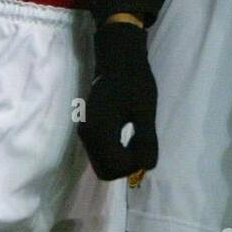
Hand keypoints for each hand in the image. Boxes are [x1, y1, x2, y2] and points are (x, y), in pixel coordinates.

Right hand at [77, 17, 158, 180]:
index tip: (146, 145)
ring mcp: (85, 133)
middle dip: (127, 165)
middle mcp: (86, 135)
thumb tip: (146, 167)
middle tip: (143, 144)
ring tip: (138, 137)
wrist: (119, 60)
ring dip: (123, 159)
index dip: (133, 164)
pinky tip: (130, 135)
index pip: (113, 168)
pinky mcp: (89, 130)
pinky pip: (102, 153)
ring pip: (103, 163)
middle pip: (105, 171)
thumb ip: (146, 141)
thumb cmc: (134, 82)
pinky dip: (117, 152)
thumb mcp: (145, 111)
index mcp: (98, 130)